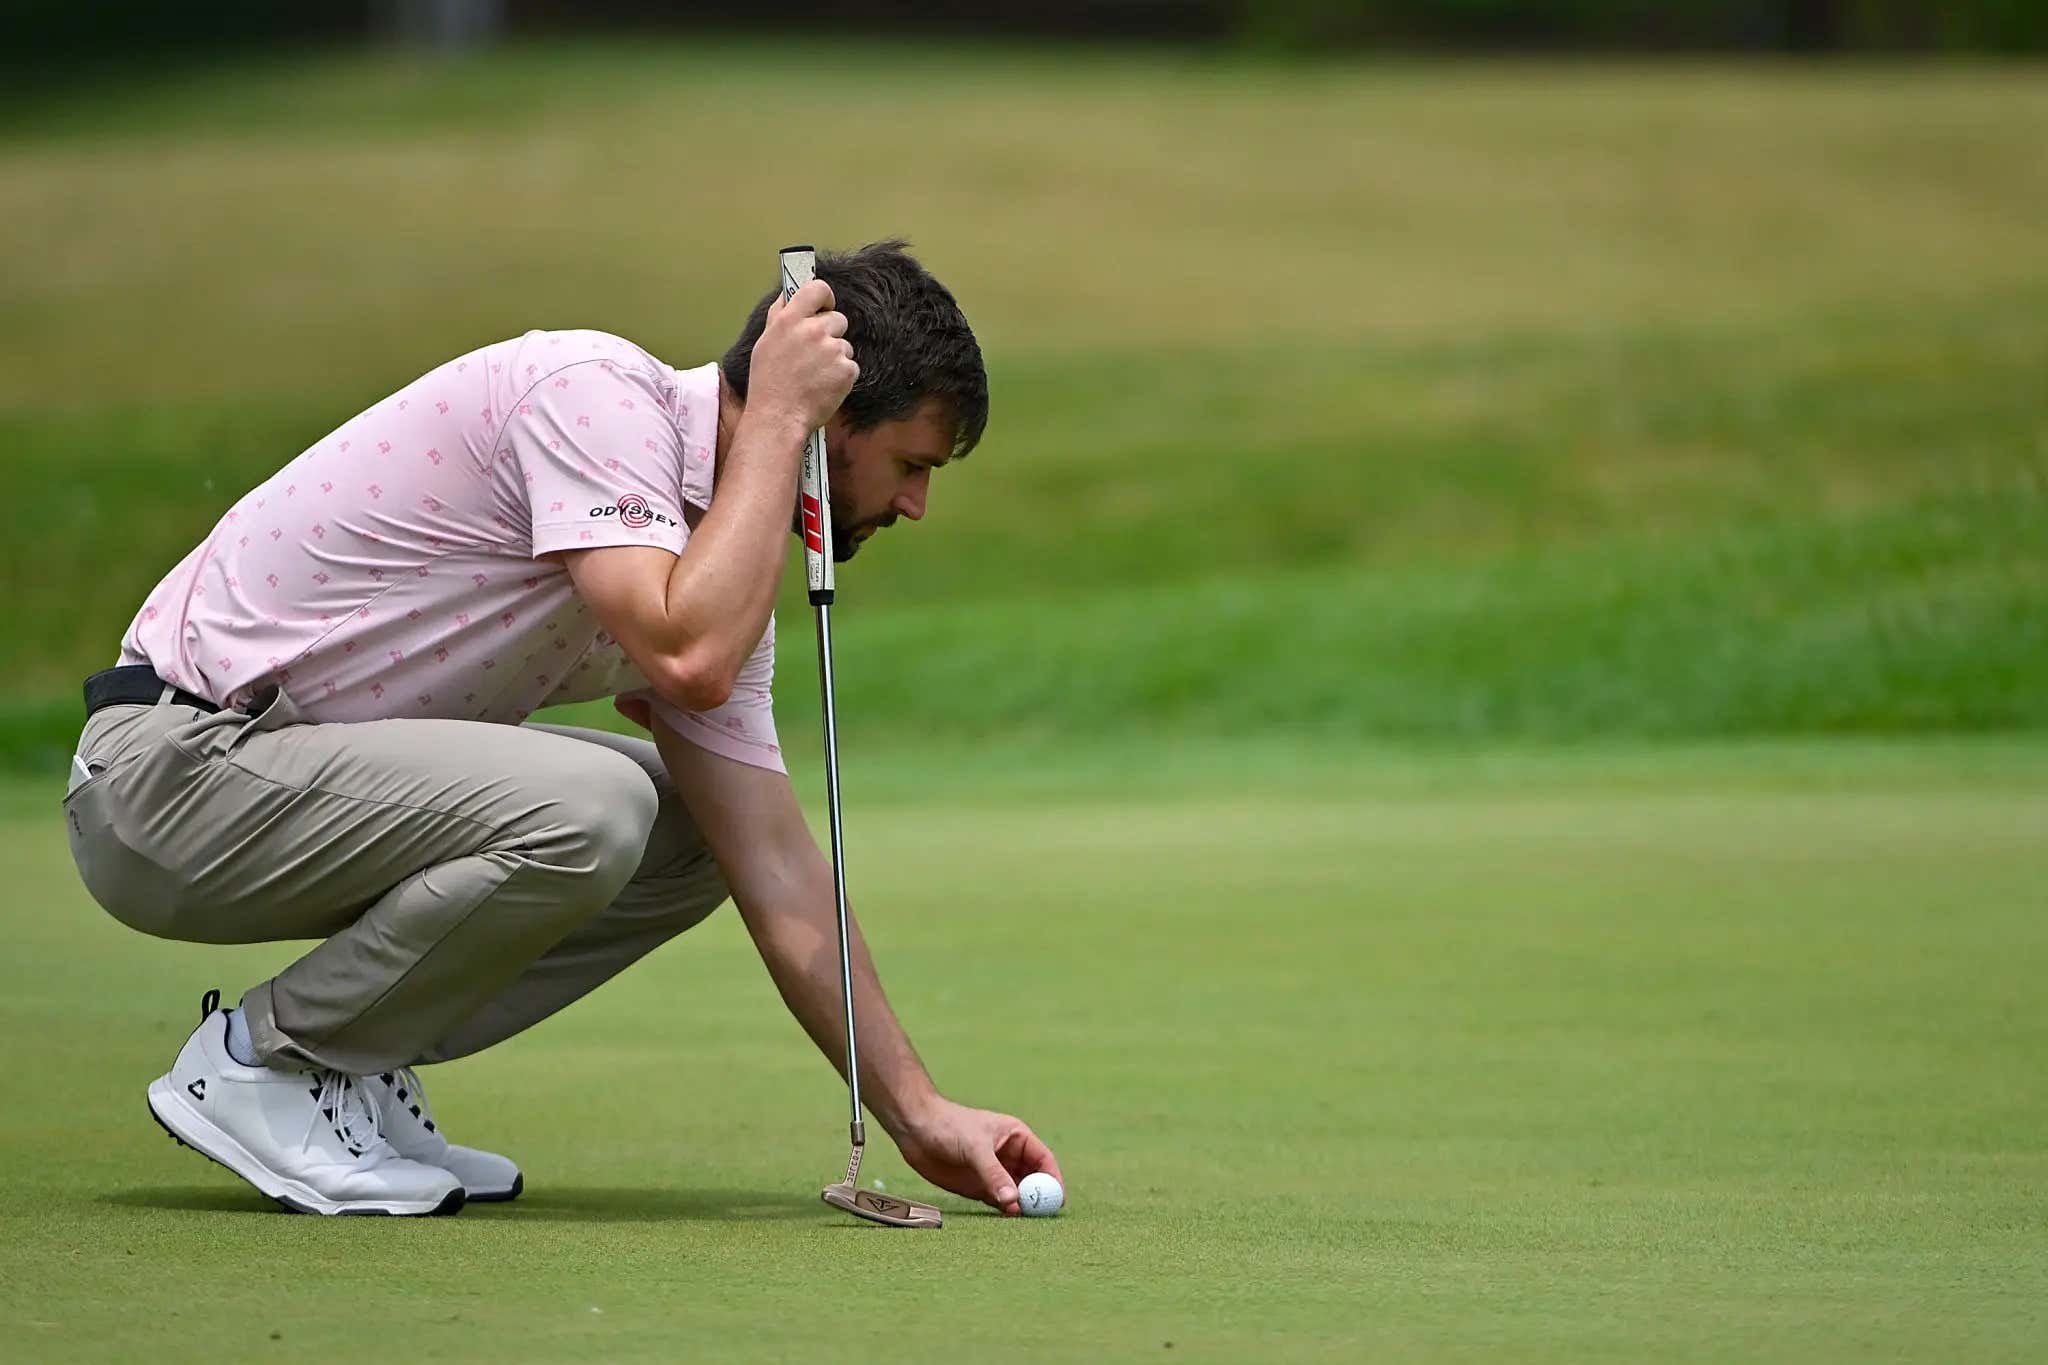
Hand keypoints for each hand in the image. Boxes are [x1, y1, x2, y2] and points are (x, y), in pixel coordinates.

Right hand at [747, 279, 857, 432]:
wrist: (779, 418)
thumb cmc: (768, 383)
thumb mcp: (765, 343)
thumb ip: (778, 316)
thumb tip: (787, 295)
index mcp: (790, 320)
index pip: (818, 289)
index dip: (825, 298)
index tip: (823, 308)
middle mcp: (813, 331)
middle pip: (838, 319)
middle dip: (830, 334)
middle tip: (813, 356)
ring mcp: (832, 350)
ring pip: (844, 345)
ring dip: (835, 358)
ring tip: (815, 376)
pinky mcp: (847, 370)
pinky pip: (851, 366)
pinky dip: (841, 376)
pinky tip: (824, 386)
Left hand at [893, 1098, 1062, 1216]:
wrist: (915, 1129)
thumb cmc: (948, 1126)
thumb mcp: (975, 1147)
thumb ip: (993, 1173)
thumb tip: (1013, 1200)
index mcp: (1016, 1138)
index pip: (1043, 1160)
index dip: (1053, 1179)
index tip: (1057, 1199)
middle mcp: (1009, 1156)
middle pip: (1033, 1180)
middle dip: (1038, 1197)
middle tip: (1041, 1215)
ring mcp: (994, 1173)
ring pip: (1016, 1194)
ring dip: (1021, 1206)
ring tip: (1020, 1216)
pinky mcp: (979, 1187)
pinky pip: (998, 1202)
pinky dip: (1004, 1211)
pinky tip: (1005, 1216)